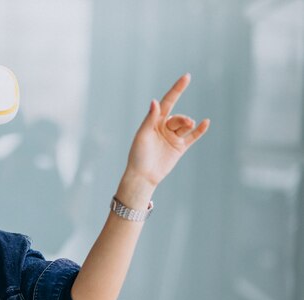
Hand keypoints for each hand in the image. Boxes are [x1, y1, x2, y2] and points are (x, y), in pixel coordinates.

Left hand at [125, 73, 209, 187]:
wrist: (144, 176)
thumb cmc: (138, 155)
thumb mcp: (143, 135)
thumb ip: (150, 119)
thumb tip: (155, 101)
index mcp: (153, 122)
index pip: (168, 102)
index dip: (177, 89)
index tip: (187, 77)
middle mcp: (164, 128)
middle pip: (178, 117)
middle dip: (182, 119)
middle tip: (186, 123)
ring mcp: (173, 137)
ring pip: (185, 126)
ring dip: (188, 124)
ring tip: (189, 126)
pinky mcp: (180, 148)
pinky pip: (193, 136)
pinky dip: (200, 130)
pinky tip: (207, 122)